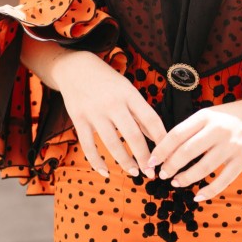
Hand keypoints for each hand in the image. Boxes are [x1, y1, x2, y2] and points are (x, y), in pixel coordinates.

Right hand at [24, 40, 166, 179]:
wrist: (74, 68)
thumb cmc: (107, 81)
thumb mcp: (127, 90)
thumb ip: (140, 113)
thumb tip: (156, 137)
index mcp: (129, 94)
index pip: (150, 119)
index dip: (161, 139)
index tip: (166, 155)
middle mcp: (112, 103)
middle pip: (132, 135)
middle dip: (144, 157)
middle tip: (151, 172)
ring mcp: (94, 112)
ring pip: (112, 144)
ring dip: (125, 162)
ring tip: (134, 173)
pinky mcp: (78, 120)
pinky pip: (88, 146)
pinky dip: (97, 162)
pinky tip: (105, 172)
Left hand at [145, 96, 241, 201]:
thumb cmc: (233, 115)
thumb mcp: (211, 113)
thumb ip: (193, 128)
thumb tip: (168, 149)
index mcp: (206, 116)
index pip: (176, 134)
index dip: (161, 150)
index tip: (151, 161)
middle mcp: (218, 130)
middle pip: (187, 152)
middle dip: (170, 166)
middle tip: (163, 174)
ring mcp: (232, 146)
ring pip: (203, 168)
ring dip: (186, 179)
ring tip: (176, 183)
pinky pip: (223, 180)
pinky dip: (209, 191)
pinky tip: (198, 197)